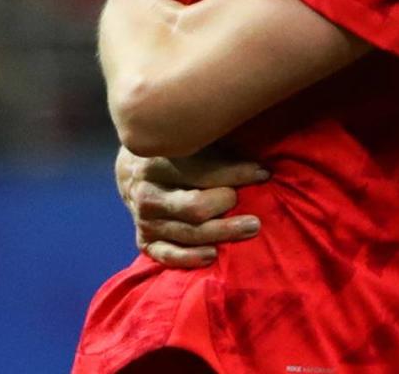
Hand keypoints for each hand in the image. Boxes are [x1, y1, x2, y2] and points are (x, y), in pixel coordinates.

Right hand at [115, 145, 268, 268]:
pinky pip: (168, 255)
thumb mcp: (191, 139)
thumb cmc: (176, 150)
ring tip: (252, 228)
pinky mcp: (144, 240)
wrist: (134, 169)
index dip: (237, 173)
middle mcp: (148, 192)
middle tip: (254, 205)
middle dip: (228, 205)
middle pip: (195, 207)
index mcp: (158, 159)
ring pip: (189, 233)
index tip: (264, 173)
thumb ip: (216, 147)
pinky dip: (191, 258)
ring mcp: (145, 219)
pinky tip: (213, 255)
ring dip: (223, 232)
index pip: (203, 171)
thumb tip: (257, 159)